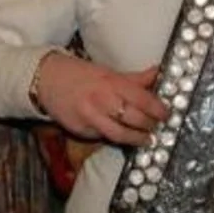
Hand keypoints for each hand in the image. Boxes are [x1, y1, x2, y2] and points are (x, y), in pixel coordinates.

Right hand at [35, 53, 167, 146]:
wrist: (47, 79)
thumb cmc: (79, 74)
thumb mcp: (108, 72)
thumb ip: (134, 78)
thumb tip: (158, 73)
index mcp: (111, 82)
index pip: (142, 98)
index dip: (157, 109)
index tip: (166, 114)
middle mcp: (102, 100)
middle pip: (134, 119)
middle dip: (150, 125)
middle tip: (157, 127)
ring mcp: (90, 117)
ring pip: (120, 134)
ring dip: (136, 139)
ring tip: (146, 139)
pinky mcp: (80, 130)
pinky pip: (102, 137)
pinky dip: (114, 137)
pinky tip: (122, 136)